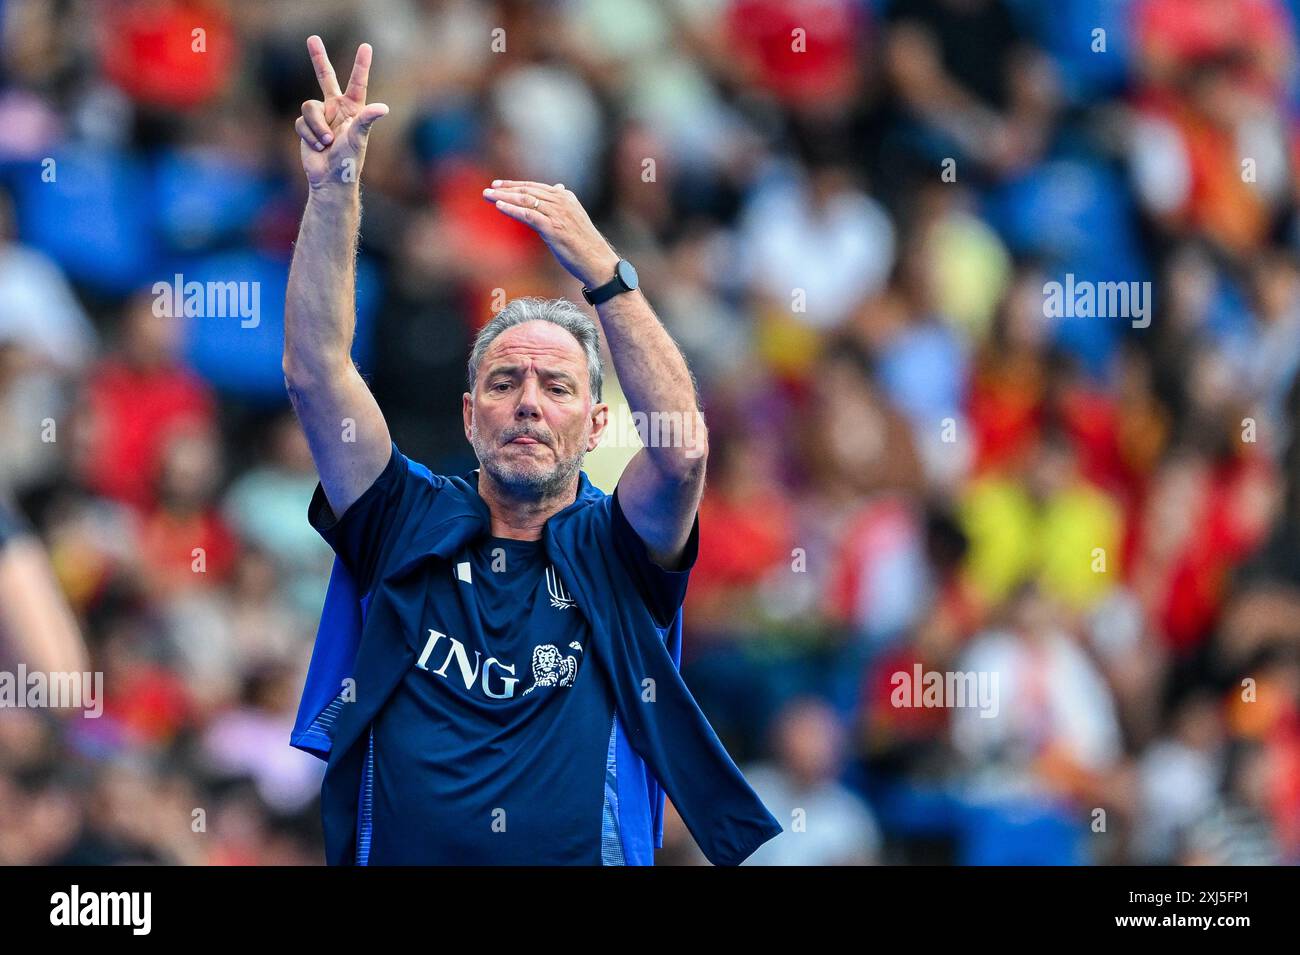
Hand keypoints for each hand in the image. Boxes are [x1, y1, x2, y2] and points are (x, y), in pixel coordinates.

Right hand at [296, 36, 388, 189]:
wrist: (330, 179)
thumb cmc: (349, 161)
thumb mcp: (358, 139)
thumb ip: (366, 120)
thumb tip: (383, 108)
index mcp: (353, 109)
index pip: (357, 83)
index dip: (361, 65)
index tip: (366, 47)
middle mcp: (337, 109)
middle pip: (325, 77)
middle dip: (318, 58)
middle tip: (312, 38)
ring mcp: (321, 117)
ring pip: (309, 107)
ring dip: (317, 126)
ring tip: (326, 142)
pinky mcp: (306, 126)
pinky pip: (302, 122)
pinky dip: (309, 135)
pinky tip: (317, 147)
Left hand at [482, 181, 619, 289]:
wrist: (597, 261)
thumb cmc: (585, 244)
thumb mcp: (574, 218)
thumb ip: (563, 203)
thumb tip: (558, 187)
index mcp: (566, 197)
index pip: (535, 187)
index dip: (515, 185)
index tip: (499, 185)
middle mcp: (561, 201)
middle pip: (528, 191)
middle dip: (506, 189)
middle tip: (488, 189)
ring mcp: (557, 214)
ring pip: (525, 200)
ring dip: (504, 197)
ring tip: (488, 195)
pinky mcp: (553, 228)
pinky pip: (528, 215)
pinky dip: (512, 209)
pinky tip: (499, 207)